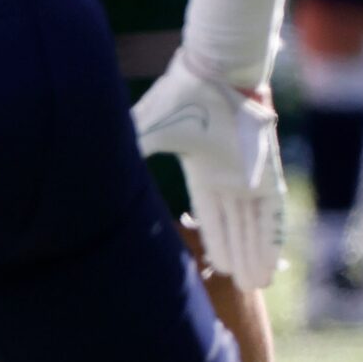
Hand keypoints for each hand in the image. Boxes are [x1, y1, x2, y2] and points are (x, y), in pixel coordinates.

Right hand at [133, 54, 286, 288]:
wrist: (211, 74)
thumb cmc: (177, 98)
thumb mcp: (145, 131)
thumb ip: (129, 152)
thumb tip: (91, 169)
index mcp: (204, 168)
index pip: (211, 212)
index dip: (215, 238)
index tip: (217, 264)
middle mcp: (229, 176)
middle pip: (235, 225)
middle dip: (237, 254)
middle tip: (241, 286)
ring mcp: (251, 175)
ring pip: (254, 226)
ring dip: (254, 255)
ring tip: (256, 286)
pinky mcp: (265, 172)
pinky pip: (271, 215)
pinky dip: (271, 240)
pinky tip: (271, 264)